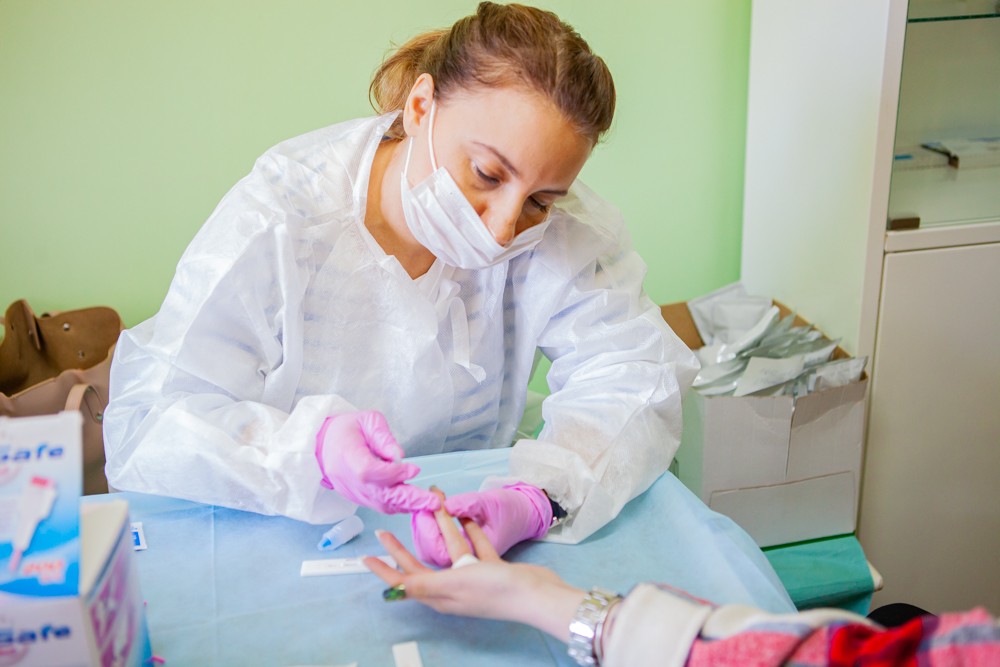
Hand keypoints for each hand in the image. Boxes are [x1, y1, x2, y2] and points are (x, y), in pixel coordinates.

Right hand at [314, 410, 439, 513]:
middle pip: (380, 495)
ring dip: (406, 506)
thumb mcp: (367, 420)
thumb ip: (383, 437)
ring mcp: (352, 492)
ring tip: (429, 503)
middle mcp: (348, 480)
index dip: (394, 474)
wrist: (322, 444)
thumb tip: (399, 456)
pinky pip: (378, 505)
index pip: (370, 472)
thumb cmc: (346, 428)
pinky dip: (397, 505)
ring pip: (381, 505)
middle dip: (409, 500)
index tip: (414, 469)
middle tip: (433, 501)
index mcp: (347, 457)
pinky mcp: (356, 498)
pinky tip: (413, 502)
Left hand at [364, 493, 583, 638]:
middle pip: (421, 565)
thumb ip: (422, 585)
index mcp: (440, 596)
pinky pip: (475, 546)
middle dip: (405, 546)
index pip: (403, 583)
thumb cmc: (493, 590)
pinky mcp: (492, 568)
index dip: (384, 570)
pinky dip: (470, 530)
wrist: (536, 594)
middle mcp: (453, 588)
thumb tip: (391, 589)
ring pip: (450, 549)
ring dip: (442, 528)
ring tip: (432, 505)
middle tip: (386, 530)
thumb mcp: (453, 586)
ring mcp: (473, 578)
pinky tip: (465, 515)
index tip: (366, 556)